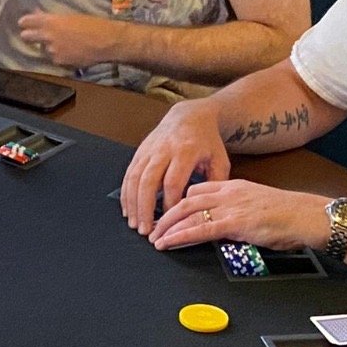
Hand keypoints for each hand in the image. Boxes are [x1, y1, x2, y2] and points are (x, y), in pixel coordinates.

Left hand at [17, 12, 113, 68]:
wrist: (106, 42)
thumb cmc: (92, 24)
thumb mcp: (71, 17)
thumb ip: (53, 19)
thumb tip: (40, 15)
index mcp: (51, 21)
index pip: (28, 21)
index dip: (25, 22)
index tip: (23, 23)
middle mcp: (48, 36)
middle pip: (26, 36)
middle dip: (28, 35)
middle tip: (32, 35)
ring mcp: (52, 51)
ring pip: (43, 49)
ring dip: (48, 47)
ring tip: (63, 45)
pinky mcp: (59, 62)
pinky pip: (54, 58)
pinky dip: (59, 56)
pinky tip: (70, 52)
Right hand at [121, 98, 230, 235]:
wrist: (190, 117)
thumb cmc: (207, 142)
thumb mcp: (220, 160)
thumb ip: (215, 184)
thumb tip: (207, 209)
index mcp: (186, 151)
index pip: (173, 181)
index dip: (169, 203)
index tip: (170, 221)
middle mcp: (164, 150)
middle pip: (148, 181)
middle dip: (145, 207)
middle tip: (145, 230)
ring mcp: (149, 150)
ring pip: (135, 178)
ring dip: (132, 203)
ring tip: (134, 224)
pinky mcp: (140, 152)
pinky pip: (129, 174)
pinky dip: (126, 193)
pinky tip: (127, 210)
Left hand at [151, 180, 327, 252]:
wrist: (308, 217)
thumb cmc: (289, 216)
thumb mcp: (257, 207)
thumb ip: (237, 212)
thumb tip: (222, 225)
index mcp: (234, 186)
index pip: (197, 189)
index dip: (177, 202)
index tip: (165, 212)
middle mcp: (229, 193)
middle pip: (186, 201)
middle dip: (165, 215)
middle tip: (152, 227)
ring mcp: (231, 207)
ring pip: (188, 214)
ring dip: (167, 227)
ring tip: (155, 238)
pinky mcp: (235, 223)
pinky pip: (200, 229)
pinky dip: (180, 236)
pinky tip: (169, 243)